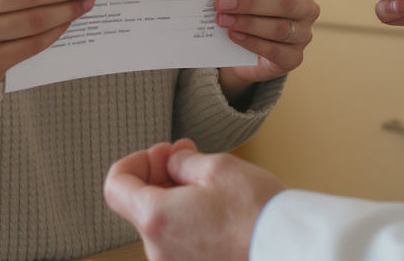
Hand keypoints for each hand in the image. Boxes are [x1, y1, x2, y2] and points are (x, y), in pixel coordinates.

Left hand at [104, 140, 283, 260]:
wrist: (289, 253)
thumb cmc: (257, 214)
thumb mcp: (218, 167)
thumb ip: (182, 162)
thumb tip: (172, 163)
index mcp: (157, 219)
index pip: (115, 185)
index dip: (135, 161)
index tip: (162, 153)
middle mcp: (158, 251)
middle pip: (140, 205)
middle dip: (160, 174)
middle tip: (188, 156)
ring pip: (162, 224)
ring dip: (176, 197)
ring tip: (209, 182)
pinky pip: (179, 243)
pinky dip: (188, 220)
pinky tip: (216, 208)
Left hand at [214, 0, 319, 104]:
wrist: (251, 44)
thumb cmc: (253, 4)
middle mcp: (307, 6)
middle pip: (286, 2)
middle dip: (251, 2)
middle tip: (222, 2)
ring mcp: (303, 33)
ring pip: (280, 29)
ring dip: (248, 23)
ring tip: (223, 19)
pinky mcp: (294, 57)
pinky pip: (275, 51)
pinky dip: (252, 43)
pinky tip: (234, 35)